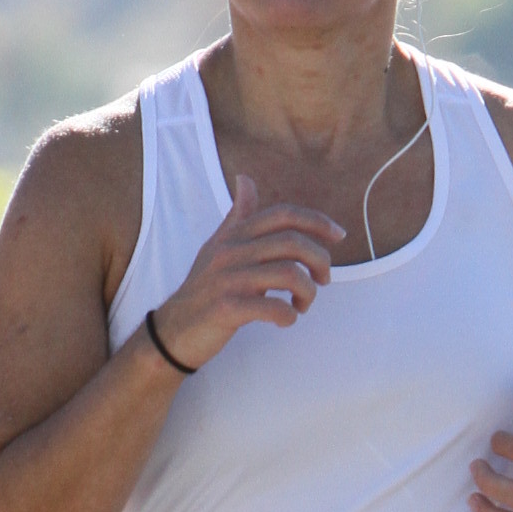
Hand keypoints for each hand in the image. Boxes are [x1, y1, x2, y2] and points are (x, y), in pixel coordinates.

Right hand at [152, 173, 345, 368]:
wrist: (173, 331)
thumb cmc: (202, 289)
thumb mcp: (217, 246)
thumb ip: (238, 216)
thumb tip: (246, 180)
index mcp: (234, 236)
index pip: (283, 215)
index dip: (316, 221)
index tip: (339, 236)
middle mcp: (231, 252)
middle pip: (292, 243)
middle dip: (319, 260)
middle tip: (323, 280)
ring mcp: (228, 280)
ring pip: (289, 274)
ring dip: (307, 292)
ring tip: (303, 304)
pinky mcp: (227, 309)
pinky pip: (272, 308)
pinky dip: (288, 316)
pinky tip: (285, 320)